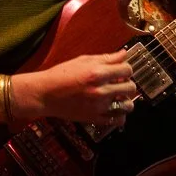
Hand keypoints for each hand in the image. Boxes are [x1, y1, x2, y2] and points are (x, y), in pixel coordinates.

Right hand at [13, 50, 136, 127]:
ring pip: (128, 105)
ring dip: (126, 100)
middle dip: (128, 83)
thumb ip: (106, 58)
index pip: (127, 69)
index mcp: (97, 73)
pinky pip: (117, 120)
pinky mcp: (94, 118)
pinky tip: (115, 110)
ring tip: (119, 97)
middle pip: (131, 87)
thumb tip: (123, 54)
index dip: (127, 68)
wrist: (44, 94)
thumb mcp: (82, 60)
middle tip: (120, 83)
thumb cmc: (60, 75)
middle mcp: (100, 90)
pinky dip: (120, 116)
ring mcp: (98, 106)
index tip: (122, 70)